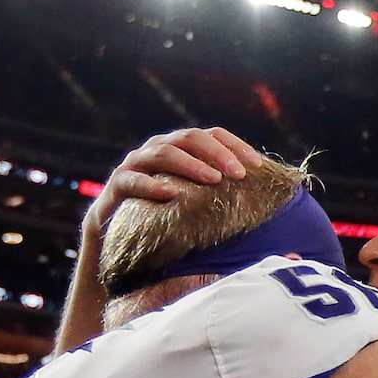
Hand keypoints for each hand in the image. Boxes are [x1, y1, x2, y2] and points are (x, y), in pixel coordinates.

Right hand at [86, 127, 263, 231]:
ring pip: (162, 153)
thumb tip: (263, 207)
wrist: (114, 242)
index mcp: (179, 150)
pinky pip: (132, 182)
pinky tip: (171, 194)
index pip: (211, 135)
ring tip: (213, 179)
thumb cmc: (162, 223)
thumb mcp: (194, 207)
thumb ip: (220, 199)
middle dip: (217, 152)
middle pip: (188, 137)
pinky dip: (152, 186)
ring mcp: (133, 166)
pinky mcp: (115, 188)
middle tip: (239, 173)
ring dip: (191, 164)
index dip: (235, 145)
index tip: (257, 165)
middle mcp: (156, 151)